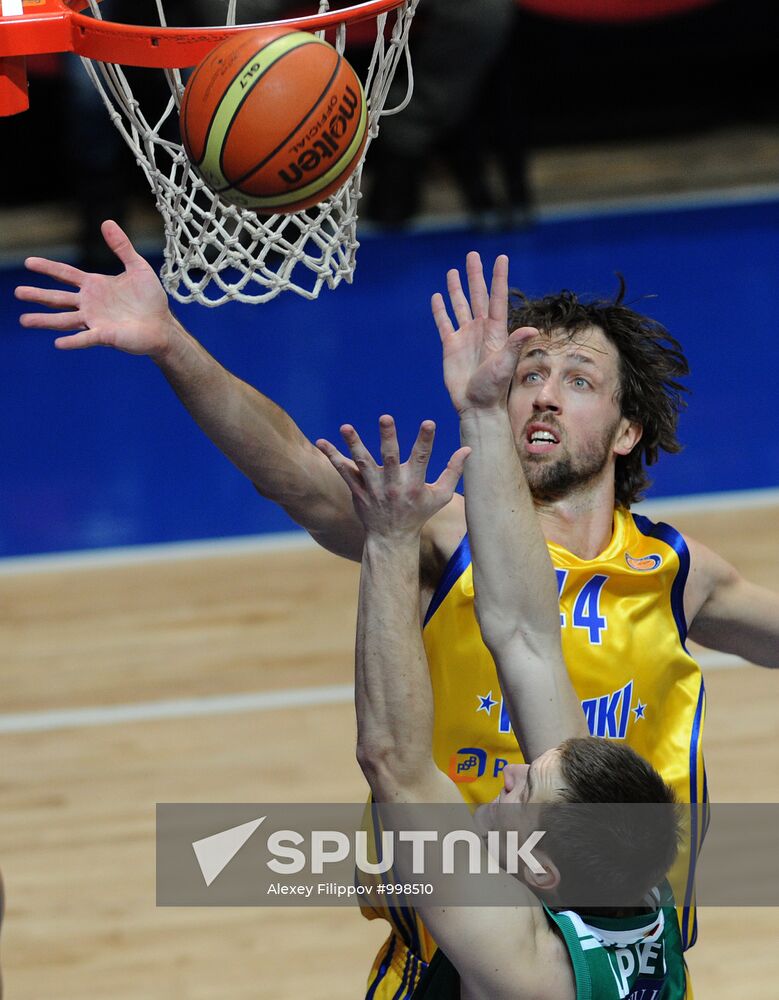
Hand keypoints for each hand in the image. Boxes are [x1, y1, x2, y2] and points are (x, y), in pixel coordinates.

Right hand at [15, 220, 176, 359]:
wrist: (162, 325)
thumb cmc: (150, 299)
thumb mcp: (138, 267)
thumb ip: (122, 247)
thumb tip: (106, 222)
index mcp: (94, 285)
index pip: (65, 274)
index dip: (47, 267)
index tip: (28, 262)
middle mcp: (89, 303)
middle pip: (58, 298)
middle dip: (38, 295)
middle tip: (17, 292)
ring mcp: (95, 320)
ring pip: (64, 320)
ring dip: (45, 320)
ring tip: (24, 320)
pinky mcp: (105, 336)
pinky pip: (85, 338)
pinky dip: (73, 341)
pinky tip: (58, 343)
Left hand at [316, 416, 468, 538]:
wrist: (392, 538)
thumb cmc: (419, 514)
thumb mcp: (440, 496)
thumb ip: (453, 471)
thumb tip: (468, 449)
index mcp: (414, 485)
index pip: (421, 459)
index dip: (425, 441)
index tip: (428, 422)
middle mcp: (392, 486)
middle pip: (389, 458)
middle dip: (388, 437)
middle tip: (385, 418)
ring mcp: (373, 489)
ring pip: (362, 464)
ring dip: (354, 444)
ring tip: (346, 427)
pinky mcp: (358, 491)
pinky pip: (343, 472)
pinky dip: (332, 457)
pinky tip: (321, 442)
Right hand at [431, 251, 536, 413]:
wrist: (477, 405)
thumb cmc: (494, 387)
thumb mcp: (506, 364)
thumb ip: (516, 344)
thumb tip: (532, 329)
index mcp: (495, 330)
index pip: (496, 297)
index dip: (498, 277)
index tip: (501, 257)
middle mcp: (481, 329)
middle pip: (477, 295)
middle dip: (475, 275)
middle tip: (472, 255)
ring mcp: (465, 337)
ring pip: (460, 306)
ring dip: (456, 288)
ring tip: (452, 271)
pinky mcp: (451, 347)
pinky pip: (444, 323)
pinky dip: (440, 310)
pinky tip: (437, 297)